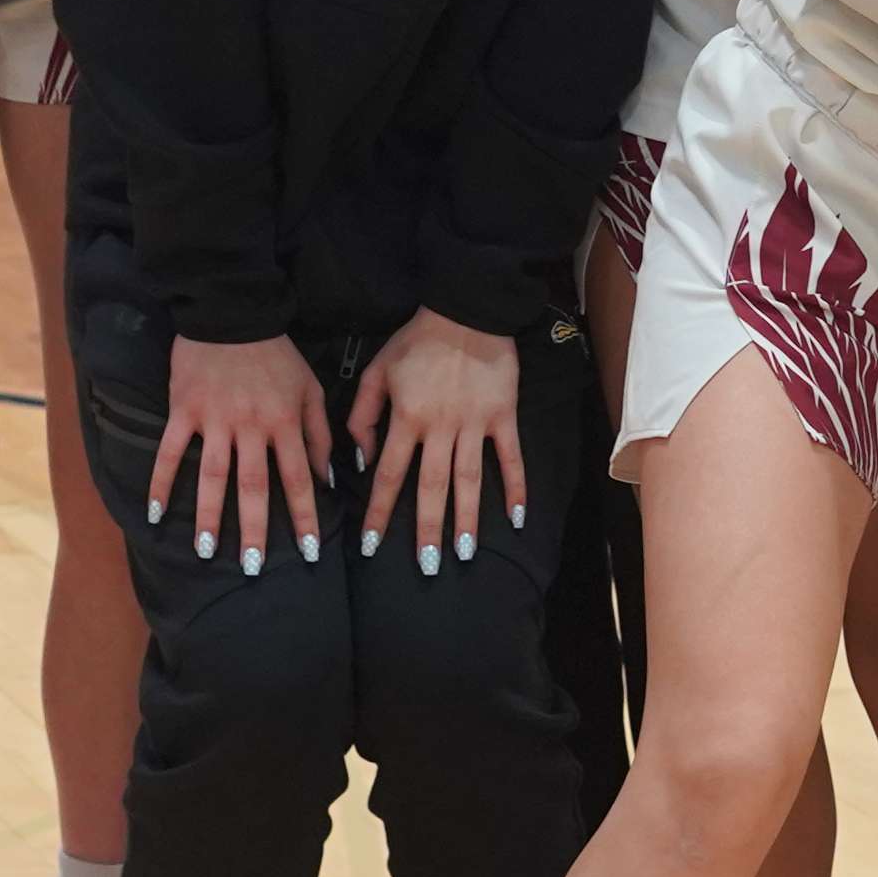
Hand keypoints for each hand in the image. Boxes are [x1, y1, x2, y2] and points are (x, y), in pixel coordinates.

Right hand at [152, 333, 334, 575]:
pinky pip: (169, 452)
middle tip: (252, 567)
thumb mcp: (311, 388)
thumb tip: (330, 478)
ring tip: (205, 552)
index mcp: (285, 421)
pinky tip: (154, 514)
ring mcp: (214, 420)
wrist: (234, 313)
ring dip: (208, 516)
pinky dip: (160, 483)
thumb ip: (321, 433)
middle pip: (254, 486)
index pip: (298, 477)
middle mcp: (251, 426)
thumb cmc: (278, 354)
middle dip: (254, 528)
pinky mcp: (183, 411)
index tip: (308, 552)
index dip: (304, 515)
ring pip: (211, 476)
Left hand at [347, 309, 523, 572]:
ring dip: (467, 518)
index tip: (370, 547)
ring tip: (465, 552)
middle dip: (427, 529)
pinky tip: (517, 517)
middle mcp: (440, 427)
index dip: (378, 513)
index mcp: (406, 418)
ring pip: (470, 479)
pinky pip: (510, 456)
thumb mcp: (376, 371)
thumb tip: (360, 459)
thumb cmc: (417, 341)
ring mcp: (475, 423)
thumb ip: (362, 416)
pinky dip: (516, 486)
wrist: (466, 309)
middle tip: (426, 567)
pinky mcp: (504, 415)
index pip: (388, 475)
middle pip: (431, 487)